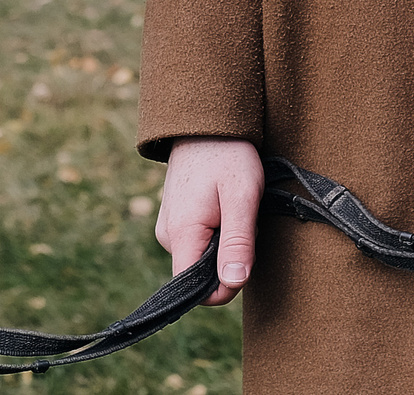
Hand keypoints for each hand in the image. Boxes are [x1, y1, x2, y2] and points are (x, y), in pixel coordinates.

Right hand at [155, 137, 263, 304]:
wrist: (205, 122)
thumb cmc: (227, 155)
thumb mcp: (242, 197)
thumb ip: (238, 242)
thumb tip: (233, 283)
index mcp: (181, 235)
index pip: (196, 291)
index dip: (227, 285)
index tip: (245, 255)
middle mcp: (168, 237)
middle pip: (203, 275)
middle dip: (230, 257)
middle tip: (243, 220)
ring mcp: (169, 229)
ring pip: (204, 259)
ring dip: (226, 243)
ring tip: (233, 208)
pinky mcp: (175, 222)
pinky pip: (199, 243)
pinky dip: (218, 232)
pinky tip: (224, 206)